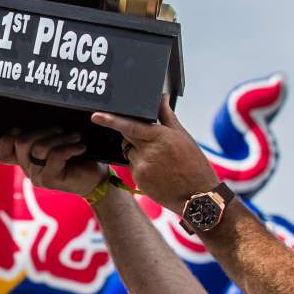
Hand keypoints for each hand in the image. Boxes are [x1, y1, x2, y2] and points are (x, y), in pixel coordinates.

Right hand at [0, 126, 102, 196]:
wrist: (94, 178)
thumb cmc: (77, 156)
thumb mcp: (56, 142)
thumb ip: (42, 134)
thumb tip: (38, 114)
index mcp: (25, 160)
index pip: (3, 154)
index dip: (8, 138)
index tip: (25, 128)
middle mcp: (28, 169)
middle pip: (22, 143)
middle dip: (44, 130)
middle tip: (62, 130)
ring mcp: (37, 177)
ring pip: (39, 148)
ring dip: (60, 138)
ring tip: (75, 137)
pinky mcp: (50, 180)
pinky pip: (55, 156)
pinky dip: (70, 147)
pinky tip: (80, 148)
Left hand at [92, 97, 218, 212]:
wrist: (198, 195)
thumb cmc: (194, 164)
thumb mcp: (182, 137)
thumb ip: (167, 116)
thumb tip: (162, 98)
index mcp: (159, 137)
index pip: (129, 125)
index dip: (111, 120)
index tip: (96, 116)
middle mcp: (147, 152)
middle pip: (126, 138)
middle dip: (132, 137)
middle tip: (151, 143)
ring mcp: (142, 168)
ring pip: (129, 153)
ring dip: (138, 153)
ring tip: (159, 161)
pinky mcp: (139, 181)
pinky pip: (133, 168)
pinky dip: (141, 167)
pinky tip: (157, 172)